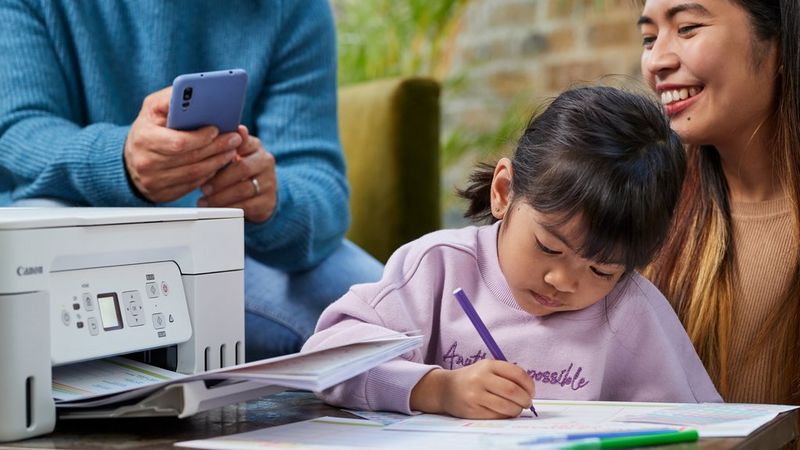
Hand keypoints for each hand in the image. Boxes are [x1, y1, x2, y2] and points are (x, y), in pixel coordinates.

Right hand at [124, 87, 243, 202]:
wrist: (130, 158)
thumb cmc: (148, 128)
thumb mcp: (152, 108)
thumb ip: (171, 98)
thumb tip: (194, 89)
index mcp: (144, 138)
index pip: (178, 143)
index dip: (200, 138)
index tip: (216, 129)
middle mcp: (146, 163)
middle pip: (190, 159)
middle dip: (216, 148)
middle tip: (234, 139)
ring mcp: (153, 182)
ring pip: (194, 174)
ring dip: (217, 162)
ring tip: (231, 150)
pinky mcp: (162, 194)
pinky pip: (191, 185)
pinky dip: (208, 175)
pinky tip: (218, 163)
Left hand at [197, 125, 276, 223]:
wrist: (258, 195)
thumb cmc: (237, 172)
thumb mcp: (230, 157)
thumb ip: (220, 148)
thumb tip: (207, 137)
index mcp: (254, 146)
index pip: (240, 143)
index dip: (223, 151)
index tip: (207, 160)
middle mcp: (265, 161)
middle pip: (243, 168)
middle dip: (219, 180)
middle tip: (203, 188)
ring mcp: (269, 182)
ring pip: (243, 189)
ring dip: (221, 197)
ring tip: (205, 200)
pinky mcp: (268, 201)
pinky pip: (247, 206)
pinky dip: (229, 208)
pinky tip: (216, 209)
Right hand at [410, 360, 534, 418]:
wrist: (446, 389)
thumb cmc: (472, 378)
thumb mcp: (486, 368)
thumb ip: (506, 374)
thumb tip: (528, 390)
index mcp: (488, 365)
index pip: (516, 373)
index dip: (529, 384)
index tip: (531, 391)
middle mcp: (481, 378)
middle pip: (512, 391)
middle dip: (525, 399)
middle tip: (527, 403)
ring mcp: (475, 395)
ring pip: (506, 406)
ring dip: (517, 410)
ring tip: (517, 409)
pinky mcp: (472, 410)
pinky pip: (496, 415)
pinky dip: (505, 415)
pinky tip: (505, 412)